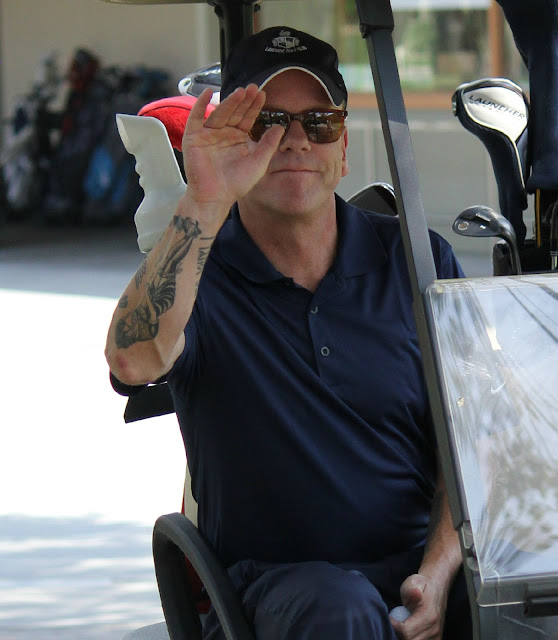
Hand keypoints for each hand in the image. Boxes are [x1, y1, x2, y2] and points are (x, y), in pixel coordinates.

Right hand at [181, 84, 284, 210]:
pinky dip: (200, 104)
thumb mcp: (258, 163)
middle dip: (243, 101)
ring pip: (219, 113)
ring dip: (229, 101)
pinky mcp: (194, 137)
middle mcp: (223, 134)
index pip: (247, 118)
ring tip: (240, 92)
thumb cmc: (236, 184)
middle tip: (253, 88)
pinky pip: (196, 117)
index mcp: (238, 139)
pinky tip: (208, 93)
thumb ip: (268, 145)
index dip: (254, 106)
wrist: (215, 197)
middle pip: (234, 112)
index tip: (262, 94)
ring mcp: (208, 134)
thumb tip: (280, 127)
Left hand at [390, 573, 447, 639]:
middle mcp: (434, 630)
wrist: (438, 588)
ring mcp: (436, 636)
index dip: (394, 627)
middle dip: (397, 634)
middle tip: (393, 622)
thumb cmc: (421, 585)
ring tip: (399, 626)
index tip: (390, 618)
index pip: (406, 632)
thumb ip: (412, 588)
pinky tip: (406, 632)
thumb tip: (415, 593)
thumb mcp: (414, 582)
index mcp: (428, 616)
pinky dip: (411, 639)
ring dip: (403, 637)